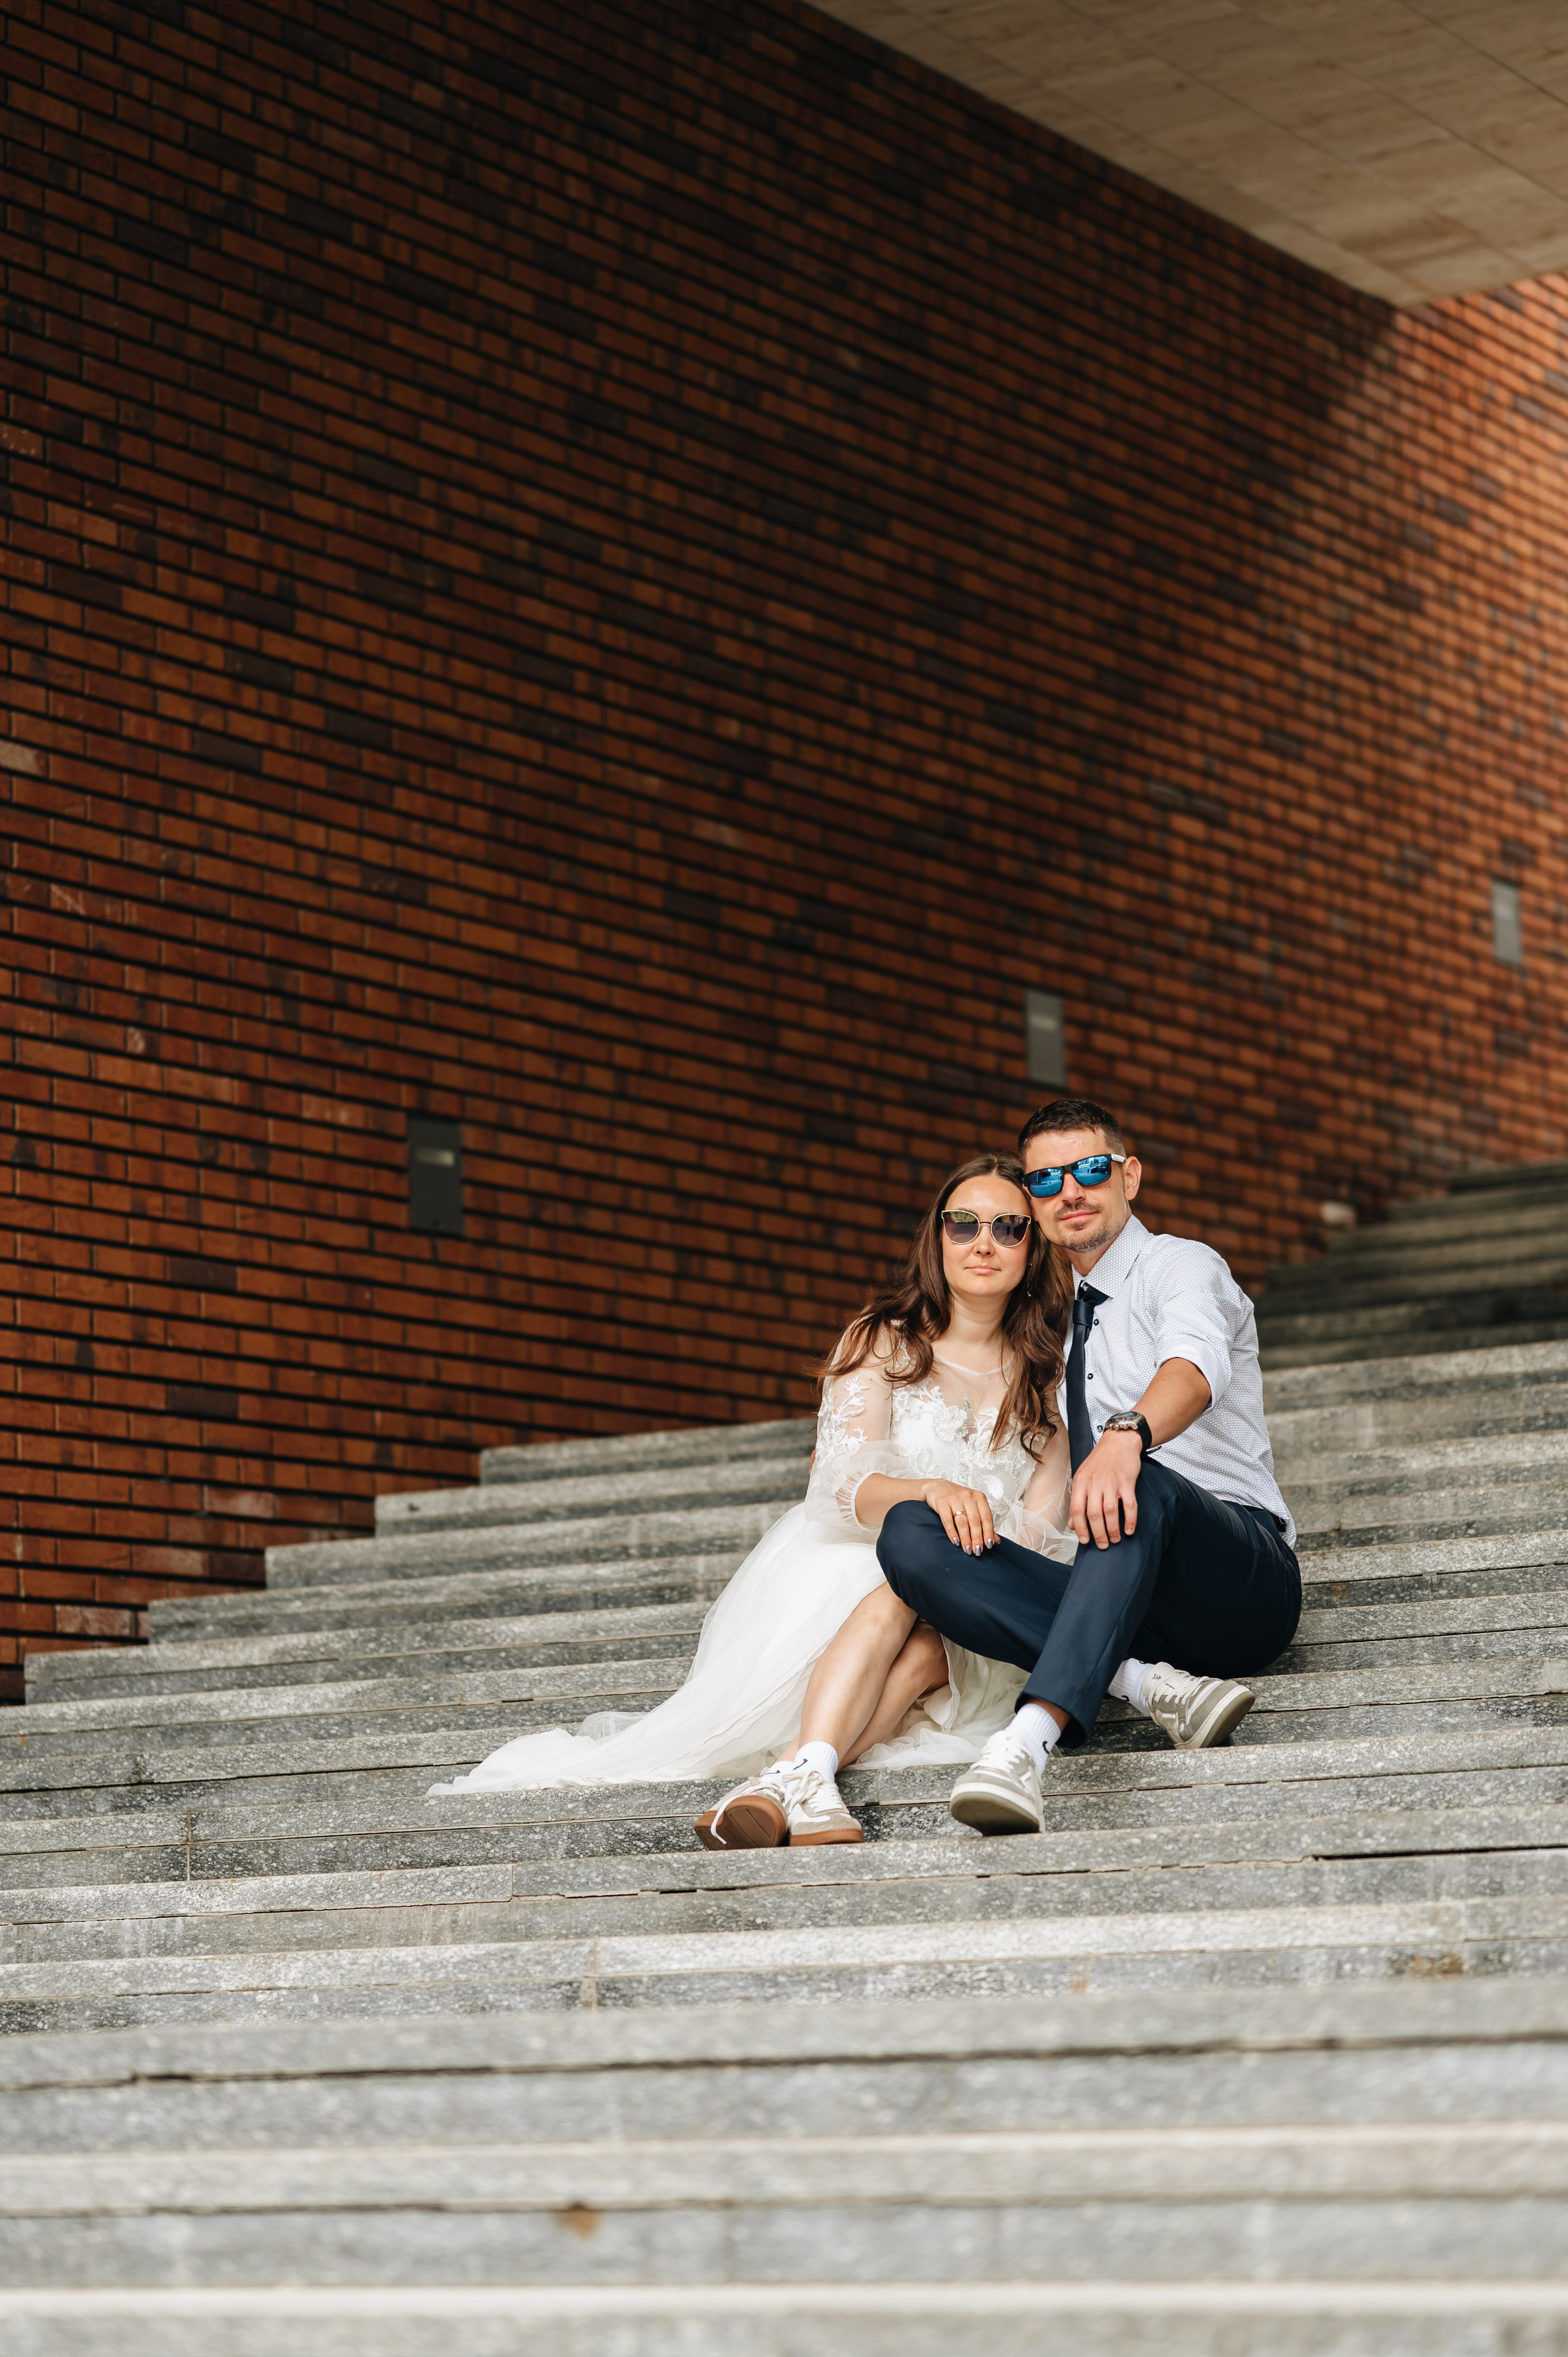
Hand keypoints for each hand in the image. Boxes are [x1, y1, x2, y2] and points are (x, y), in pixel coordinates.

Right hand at [921, 1479, 996, 1554]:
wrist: (937, 1487)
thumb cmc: (958, 1499)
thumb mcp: (973, 1507)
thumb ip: (984, 1523)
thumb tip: (996, 1540)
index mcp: (979, 1497)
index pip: (987, 1517)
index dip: (988, 1532)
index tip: (989, 1545)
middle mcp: (968, 1496)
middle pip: (975, 1521)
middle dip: (977, 1538)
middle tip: (977, 1551)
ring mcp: (954, 1499)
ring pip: (962, 1522)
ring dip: (966, 1538)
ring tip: (968, 1549)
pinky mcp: (942, 1503)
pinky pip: (948, 1521)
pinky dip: (952, 1533)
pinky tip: (956, 1541)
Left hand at [1070, 1429, 1142, 1549]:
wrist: (1119, 1441)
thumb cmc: (1100, 1460)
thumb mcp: (1083, 1476)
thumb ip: (1078, 1499)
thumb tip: (1073, 1524)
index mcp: (1081, 1482)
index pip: (1077, 1509)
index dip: (1080, 1528)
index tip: (1085, 1540)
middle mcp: (1095, 1483)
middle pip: (1094, 1514)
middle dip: (1098, 1534)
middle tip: (1103, 1544)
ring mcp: (1111, 1482)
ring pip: (1111, 1512)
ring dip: (1113, 1530)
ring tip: (1115, 1539)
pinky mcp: (1127, 1482)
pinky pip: (1130, 1505)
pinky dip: (1130, 1520)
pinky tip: (1129, 1530)